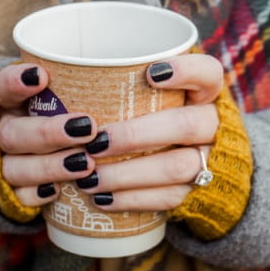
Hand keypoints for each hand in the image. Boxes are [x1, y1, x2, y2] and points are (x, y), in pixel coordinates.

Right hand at [0, 64, 98, 206]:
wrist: (22, 153)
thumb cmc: (55, 115)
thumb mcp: (61, 95)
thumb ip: (84, 85)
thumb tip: (146, 74)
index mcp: (8, 103)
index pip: (3, 87)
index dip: (16, 82)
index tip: (41, 76)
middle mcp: (2, 131)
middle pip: (12, 134)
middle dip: (49, 132)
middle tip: (88, 128)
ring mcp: (2, 163)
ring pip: (15, 168)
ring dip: (49, 166)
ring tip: (85, 164)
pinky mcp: (9, 193)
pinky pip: (17, 197)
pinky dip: (35, 194)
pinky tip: (56, 191)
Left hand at [74, 53, 222, 211]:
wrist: (210, 165)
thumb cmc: (165, 116)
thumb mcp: (159, 94)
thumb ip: (128, 85)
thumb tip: (55, 76)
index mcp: (207, 92)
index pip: (209, 73)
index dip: (185, 71)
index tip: (151, 73)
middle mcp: (214, 124)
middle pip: (185, 125)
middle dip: (136, 135)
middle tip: (94, 142)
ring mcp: (211, 160)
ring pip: (176, 167)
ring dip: (127, 174)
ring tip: (89, 178)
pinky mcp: (200, 192)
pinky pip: (170, 198)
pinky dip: (133, 199)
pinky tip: (102, 199)